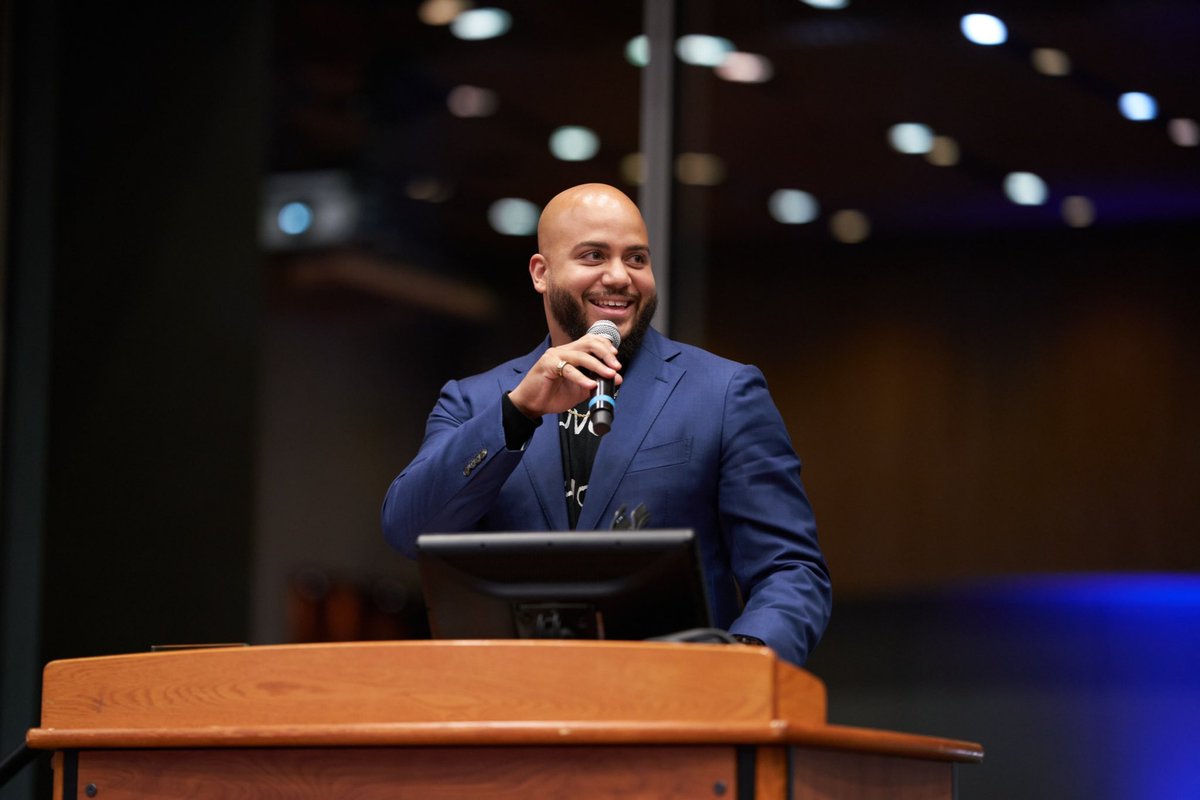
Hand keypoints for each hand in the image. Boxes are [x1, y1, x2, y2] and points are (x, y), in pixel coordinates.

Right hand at [507, 333, 621, 418]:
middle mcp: (563, 351)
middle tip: (616, 366)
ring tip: (609, 375)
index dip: (605, 346)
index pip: (591, 340)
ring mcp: (554, 356)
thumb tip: (615, 379)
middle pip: (589, 343)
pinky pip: (568, 369)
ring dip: (598, 365)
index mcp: (571, 353)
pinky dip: (582, 378)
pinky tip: (590, 385)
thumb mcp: (579, 389)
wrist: (532, 405)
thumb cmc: (553, 395)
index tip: (616, 358)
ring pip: (581, 355)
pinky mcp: (547, 365)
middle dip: (606, 353)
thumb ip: (595, 382)